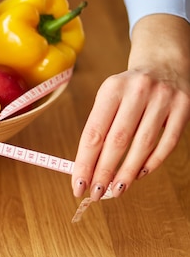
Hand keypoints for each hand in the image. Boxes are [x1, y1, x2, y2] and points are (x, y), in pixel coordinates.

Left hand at [72, 14, 189, 200]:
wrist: (164, 62)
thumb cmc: (128, 90)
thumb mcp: (108, 99)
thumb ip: (98, 130)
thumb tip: (86, 169)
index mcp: (111, 89)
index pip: (94, 132)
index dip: (84, 162)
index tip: (78, 184)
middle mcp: (137, 91)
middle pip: (117, 141)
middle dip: (104, 171)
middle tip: (95, 193)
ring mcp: (163, 98)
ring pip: (143, 144)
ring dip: (127, 172)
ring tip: (115, 190)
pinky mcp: (184, 107)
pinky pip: (167, 142)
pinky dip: (152, 162)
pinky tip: (139, 175)